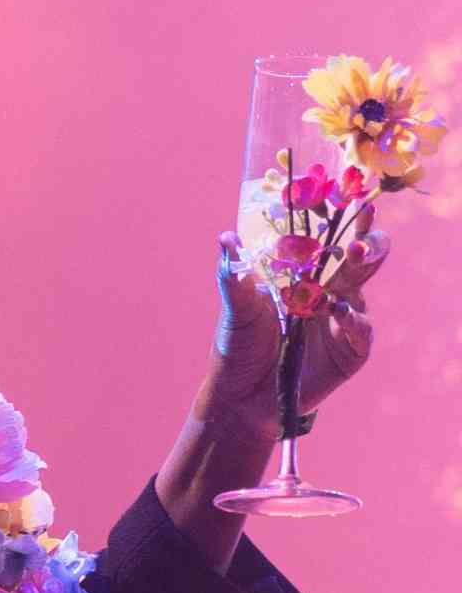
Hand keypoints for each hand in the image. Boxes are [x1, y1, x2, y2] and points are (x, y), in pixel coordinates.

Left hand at [203, 220, 389, 444]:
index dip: (344, 218)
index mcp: (307, 275)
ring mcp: (343, 319)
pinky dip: (353, 320)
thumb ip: (234, 275)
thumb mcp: (236, 309)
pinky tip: (338, 313)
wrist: (242, 396)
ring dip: (356, 275)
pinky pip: (362, 330)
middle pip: (362, 257)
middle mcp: (332, 291)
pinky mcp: (351, 350)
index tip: (351, 197)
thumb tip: (225, 237)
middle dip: (366, 241)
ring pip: (361, 289)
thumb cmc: (239, 347)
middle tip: (357, 236)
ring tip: (344, 266)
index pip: (332, 239)